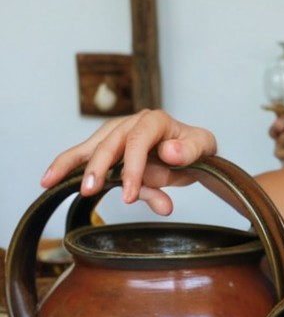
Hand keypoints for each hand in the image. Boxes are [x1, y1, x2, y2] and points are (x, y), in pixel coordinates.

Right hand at [40, 109, 217, 215]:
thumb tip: (169, 153)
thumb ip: (189, 151)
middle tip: (91, 190)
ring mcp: (114, 132)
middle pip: (109, 143)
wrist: (189, 151)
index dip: (132, 168)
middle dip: (98, 168)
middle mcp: (131, 123)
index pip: (138, 142)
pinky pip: (82, 155)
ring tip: (52, 182)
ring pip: (89, 147)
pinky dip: (65, 166)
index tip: (130, 195)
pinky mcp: (104, 145)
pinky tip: (48, 180)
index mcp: (155, 121)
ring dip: (72, 166)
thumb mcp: (203, 147)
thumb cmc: (193, 148)